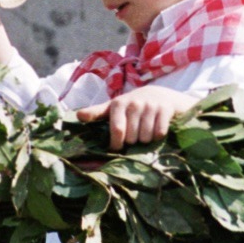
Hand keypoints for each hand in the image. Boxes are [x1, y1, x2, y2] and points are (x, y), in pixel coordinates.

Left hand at [75, 86, 195, 149]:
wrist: (160, 95)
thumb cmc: (132, 105)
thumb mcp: (114, 107)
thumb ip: (97, 112)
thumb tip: (78, 115)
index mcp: (118, 104)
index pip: (117, 130)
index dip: (117, 143)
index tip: (117, 147)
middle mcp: (134, 103)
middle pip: (131, 138)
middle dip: (133, 141)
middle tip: (135, 135)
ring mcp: (150, 105)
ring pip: (145, 137)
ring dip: (146, 140)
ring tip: (145, 132)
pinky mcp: (165, 109)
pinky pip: (159, 133)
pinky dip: (158, 136)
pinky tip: (157, 129)